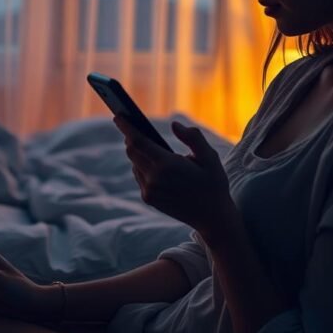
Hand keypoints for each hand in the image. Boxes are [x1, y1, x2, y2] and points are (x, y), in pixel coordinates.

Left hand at [115, 116, 234, 235]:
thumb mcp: (210, 157)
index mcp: (167, 165)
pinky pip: (139, 176)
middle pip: (132, 151)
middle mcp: (154, 179)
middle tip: (131, 124)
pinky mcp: (149, 199)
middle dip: (131, 137)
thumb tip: (174, 125)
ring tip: (142, 141)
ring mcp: (149, 191)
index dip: (126, 127)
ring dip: (137, 152)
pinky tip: (149, 161)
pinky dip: (141, 166)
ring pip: (134, 164)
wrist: (212, 218)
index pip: (138, 141)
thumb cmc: (213, 184)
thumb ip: (193, 137)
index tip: (119, 115)